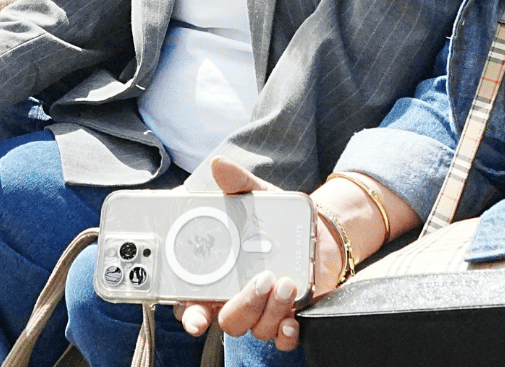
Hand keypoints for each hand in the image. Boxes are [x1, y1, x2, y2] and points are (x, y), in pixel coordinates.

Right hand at [175, 158, 320, 351]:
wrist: (313, 232)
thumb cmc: (272, 219)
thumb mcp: (254, 197)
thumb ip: (236, 184)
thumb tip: (220, 165)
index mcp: (215, 275)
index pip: (193, 302)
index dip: (191, 314)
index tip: (196, 317)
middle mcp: (235, 298)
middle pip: (228, 320)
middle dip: (243, 305)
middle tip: (260, 279)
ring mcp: (261, 310)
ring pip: (255, 328)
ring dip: (270, 310)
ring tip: (286, 283)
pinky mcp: (286, 315)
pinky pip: (281, 338)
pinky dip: (286, 334)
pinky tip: (292, 319)